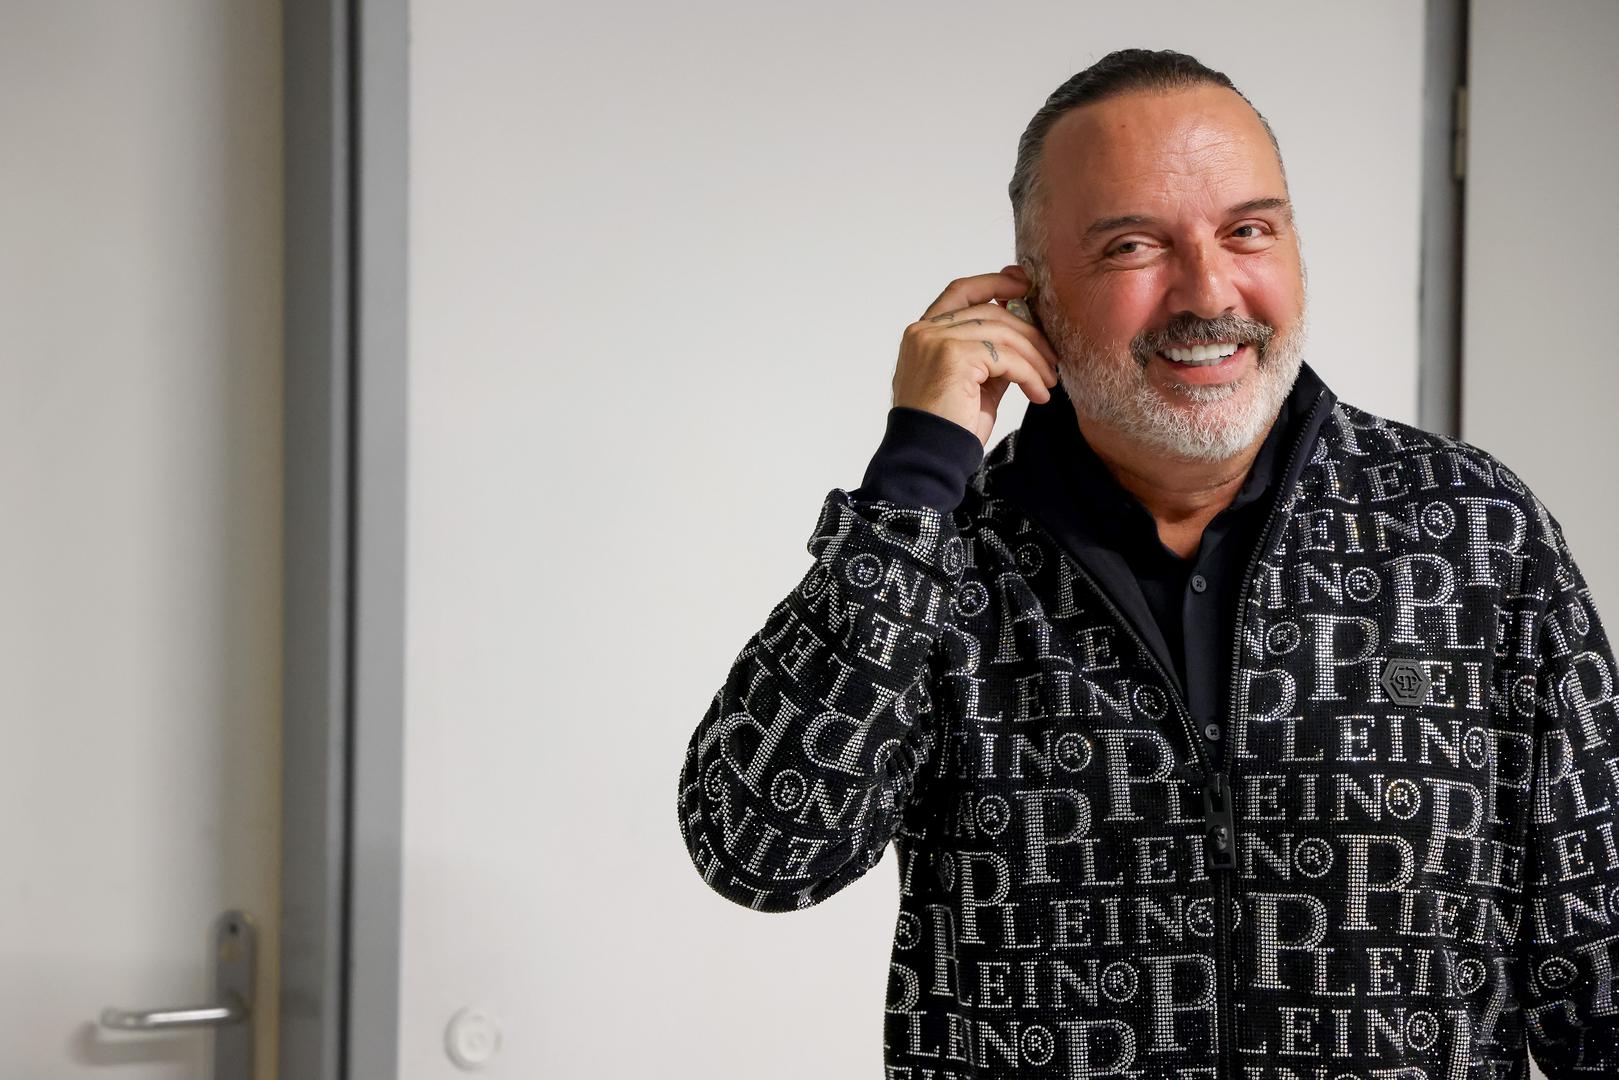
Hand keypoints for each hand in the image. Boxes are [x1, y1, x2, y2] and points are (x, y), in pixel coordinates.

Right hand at [892, 265, 1059, 446]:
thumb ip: (991, 354)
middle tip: (1052, 356)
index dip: (994, 282)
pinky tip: (1038, 393)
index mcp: (923, 334)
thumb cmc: (947, 428)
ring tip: (1049, 381)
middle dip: (1029, 331)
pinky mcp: (953, 356)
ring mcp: (936, 341)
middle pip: (990, 311)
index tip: (1024, 285)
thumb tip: (1025, 336)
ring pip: (1002, 333)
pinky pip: (1006, 357)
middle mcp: (925, 331)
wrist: (928, 458)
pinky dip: (1029, 374)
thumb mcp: (974, 383)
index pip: (961, 292)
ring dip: (1035, 357)